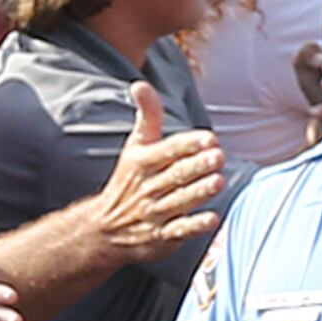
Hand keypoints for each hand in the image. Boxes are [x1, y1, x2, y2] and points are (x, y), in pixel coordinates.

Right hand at [87, 88, 223, 263]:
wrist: (103, 228)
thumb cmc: (129, 180)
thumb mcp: (135, 146)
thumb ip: (147, 115)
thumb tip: (139, 84)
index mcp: (142, 163)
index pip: (167, 151)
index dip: (188, 145)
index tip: (209, 138)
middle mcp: (147, 188)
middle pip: (175, 175)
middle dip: (196, 166)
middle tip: (217, 157)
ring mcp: (154, 213)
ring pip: (179, 201)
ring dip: (198, 192)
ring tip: (218, 181)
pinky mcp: (161, 236)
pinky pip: (179, 230)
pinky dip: (194, 225)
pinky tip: (212, 218)